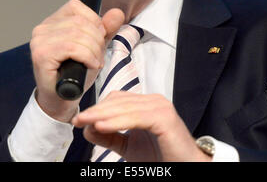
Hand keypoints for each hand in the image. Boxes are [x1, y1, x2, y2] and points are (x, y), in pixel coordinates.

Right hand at [30, 0, 124, 122]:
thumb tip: (117, 12)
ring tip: (94, 62)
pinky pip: (72, 48)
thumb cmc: (76, 74)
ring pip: (78, 34)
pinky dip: (87, 57)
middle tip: (98, 56)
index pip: (76, 7)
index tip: (99, 40)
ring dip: (94, 51)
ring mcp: (39, 41)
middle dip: (97, 40)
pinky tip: (90, 65)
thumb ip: (107, 29)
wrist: (62, 100)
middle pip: (80, 22)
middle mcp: (42, 28)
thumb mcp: (95, 47)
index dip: (94, 23)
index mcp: (53, 21)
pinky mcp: (41, 55)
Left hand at [73, 91, 210, 161]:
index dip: (97, 107)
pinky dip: (117, 121)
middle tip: (79, 120)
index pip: (116, 99)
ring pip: (124, 107)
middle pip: (118, 100)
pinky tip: (102, 126)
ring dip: (102, 115)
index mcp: (146, 104)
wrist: (187, 168)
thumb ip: (111, 136)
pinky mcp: (164, 117)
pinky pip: (135, 117)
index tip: (80, 119)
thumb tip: (88, 127)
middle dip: (96, 111)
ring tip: (85, 122)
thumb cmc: (162, 158)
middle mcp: (154, 101)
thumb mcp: (129, 147)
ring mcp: (160, 107)